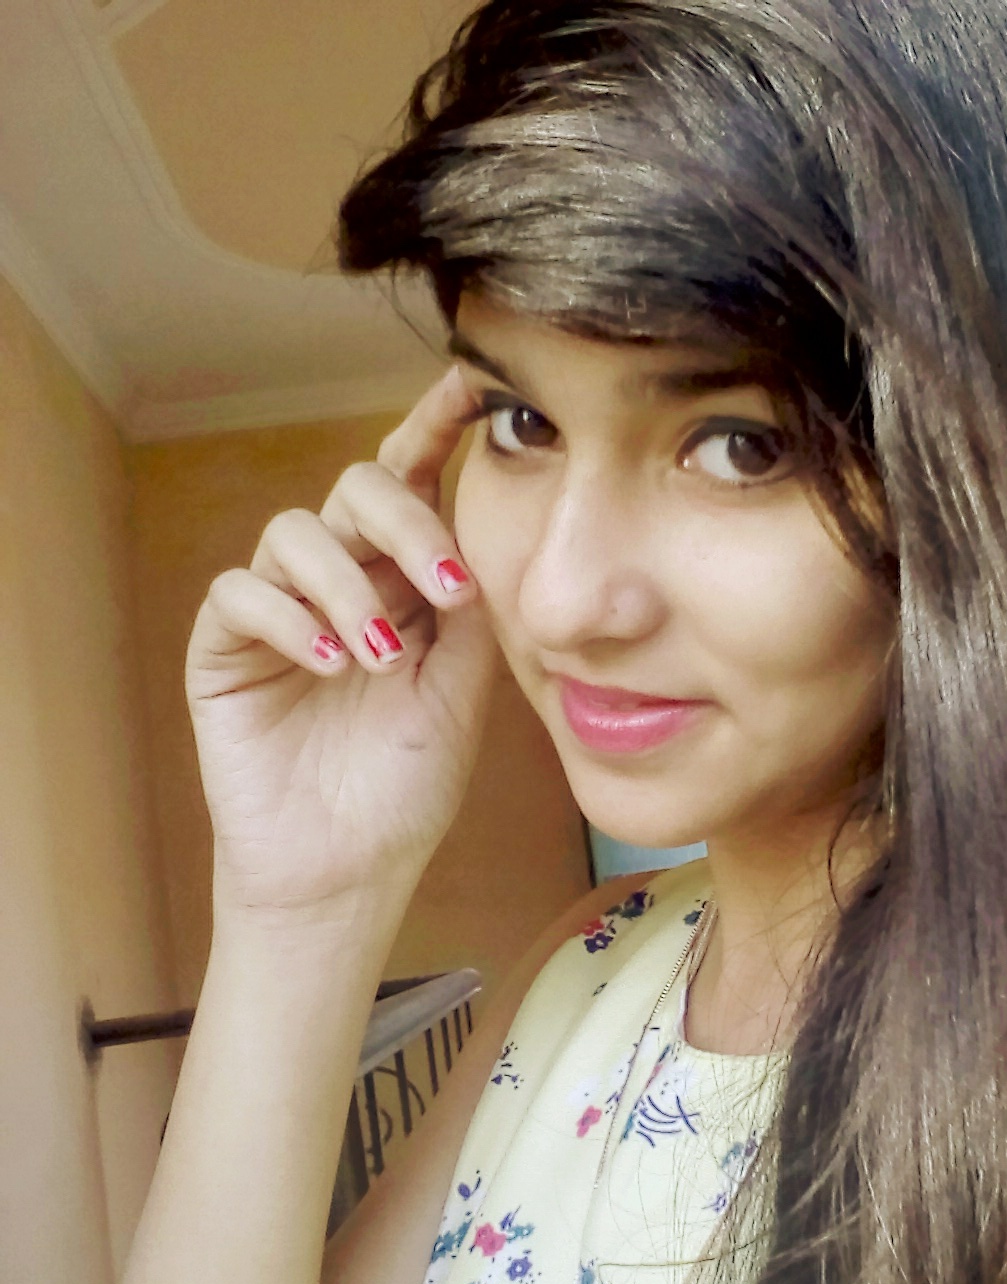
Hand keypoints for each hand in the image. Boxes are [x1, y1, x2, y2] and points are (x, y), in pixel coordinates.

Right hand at [185, 367, 497, 925]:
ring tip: (378, 656)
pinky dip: (286, 619)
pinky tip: (327, 665)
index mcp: (403, 582)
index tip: (475, 384)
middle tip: (450, 586)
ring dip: (345, 583)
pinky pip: (238, 595)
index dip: (437, 426)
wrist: (350, 870)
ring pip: (293, 531)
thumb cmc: (408, 785)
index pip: (414, 485)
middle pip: (355, 487)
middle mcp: (340, 580)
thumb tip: (472, 524)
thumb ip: (466, 603)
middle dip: (405, 520)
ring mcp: (278, 610)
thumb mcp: (461, 688)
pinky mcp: (225, 649)